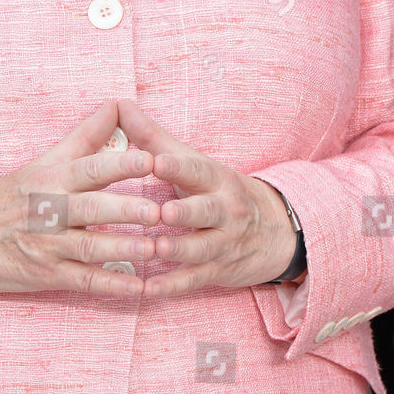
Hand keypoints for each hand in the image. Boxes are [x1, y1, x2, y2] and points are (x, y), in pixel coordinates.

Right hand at [0, 101, 159, 301]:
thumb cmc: (8, 197)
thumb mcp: (42, 162)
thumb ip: (85, 137)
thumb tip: (118, 105)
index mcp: (51, 178)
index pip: (90, 168)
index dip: (121, 164)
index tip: (152, 160)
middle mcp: (49, 211)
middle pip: (92, 209)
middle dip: (126, 210)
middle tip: (160, 211)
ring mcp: (48, 246)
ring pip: (91, 247)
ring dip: (126, 249)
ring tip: (159, 248)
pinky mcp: (48, 276)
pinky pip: (85, 281)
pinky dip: (114, 286)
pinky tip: (142, 287)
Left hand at [117, 99, 296, 297]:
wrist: (273, 232)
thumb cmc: (216, 191)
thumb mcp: (193, 162)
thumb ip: (153, 137)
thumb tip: (119, 104)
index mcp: (215, 179)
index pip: (196, 170)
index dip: (177, 166)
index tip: (155, 161)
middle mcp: (224, 210)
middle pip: (205, 211)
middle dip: (185, 212)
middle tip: (162, 213)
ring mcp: (222, 243)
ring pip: (201, 248)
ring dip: (178, 250)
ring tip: (156, 249)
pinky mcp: (217, 271)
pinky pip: (193, 280)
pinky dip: (171, 286)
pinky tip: (148, 290)